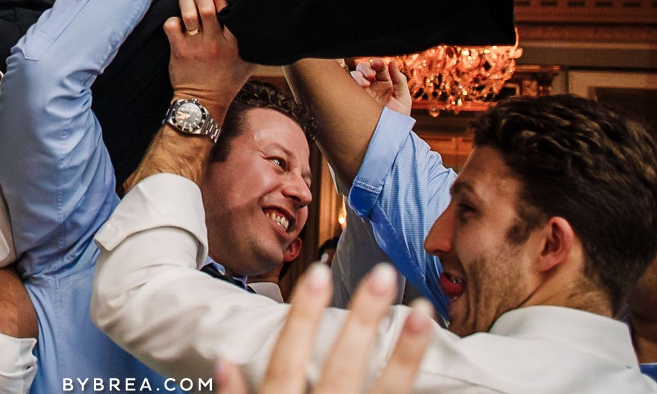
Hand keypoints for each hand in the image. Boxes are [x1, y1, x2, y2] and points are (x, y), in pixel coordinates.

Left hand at [164, 0, 253, 120]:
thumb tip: (261, 26)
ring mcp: (197, 47)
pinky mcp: (180, 52)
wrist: (203, 103)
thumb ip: (252, 45)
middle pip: (208, 9)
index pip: (228, 13)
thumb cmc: (226, 83)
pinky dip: (172, 19)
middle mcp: (215, 43)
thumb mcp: (247, 64)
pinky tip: (173, 15)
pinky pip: (173, 28)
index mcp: (233, 44)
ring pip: (190, 14)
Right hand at [214, 263, 433, 393]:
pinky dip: (414, 388)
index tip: (319, 273)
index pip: (288, 358)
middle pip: (342, 367)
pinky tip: (432, 362)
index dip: (303, 316)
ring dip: (406, 353)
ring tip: (425, 312)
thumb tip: (224, 364)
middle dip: (363, 320)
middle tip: (383, 275)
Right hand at [351, 58, 412, 116]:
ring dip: (358, 75)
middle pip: (364, 69)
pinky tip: (359, 87)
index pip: (379, 68)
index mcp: (384, 83)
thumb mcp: (403, 99)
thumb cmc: (398, 119)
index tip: (379, 65)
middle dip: (366, 68)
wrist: (389, 136)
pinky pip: (347, 87)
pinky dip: (352, 83)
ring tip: (365, 83)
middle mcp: (371, 86)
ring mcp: (361, 93)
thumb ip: (400, 80)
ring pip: (354, 76)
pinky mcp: (353, 100)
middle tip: (371, 75)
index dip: (378, 64)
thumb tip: (392, 62)